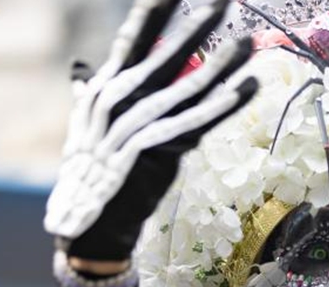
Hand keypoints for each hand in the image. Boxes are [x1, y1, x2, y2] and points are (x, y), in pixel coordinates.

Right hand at [45, 0, 257, 260]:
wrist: (88, 221)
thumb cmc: (93, 172)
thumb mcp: (85, 127)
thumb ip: (88, 95)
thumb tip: (81, 69)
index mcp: (104, 89)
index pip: (132, 41)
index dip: (155, 14)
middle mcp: (117, 100)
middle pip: (165, 54)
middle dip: (197, 26)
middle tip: (225, 0)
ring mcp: (135, 125)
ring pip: (187, 88)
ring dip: (221, 65)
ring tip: (247, 41)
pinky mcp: (153, 151)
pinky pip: (194, 124)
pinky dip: (220, 107)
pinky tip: (242, 89)